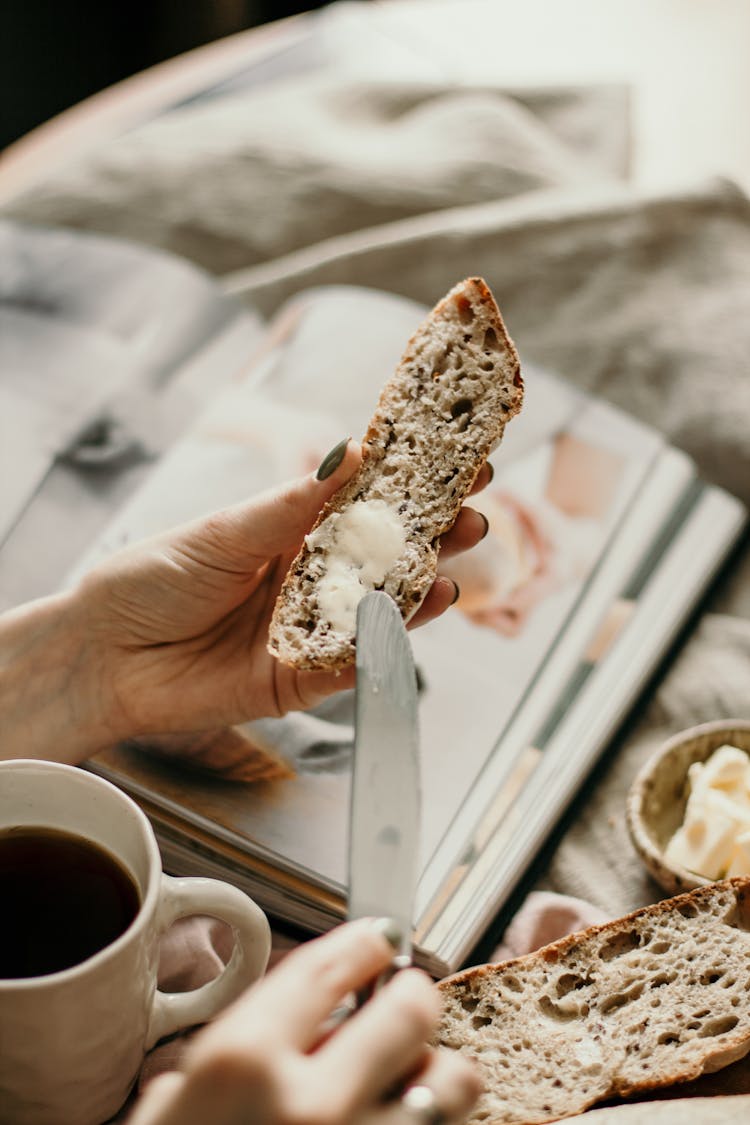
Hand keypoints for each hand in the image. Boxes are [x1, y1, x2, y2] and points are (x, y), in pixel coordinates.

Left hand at [0, 441, 489, 762]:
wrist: (101, 656)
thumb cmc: (149, 582)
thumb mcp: (222, 531)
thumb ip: (289, 504)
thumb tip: (351, 453)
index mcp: (289, 533)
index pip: (364, 504)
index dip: (411, 484)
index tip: (459, 459)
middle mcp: (307, 579)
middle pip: (384, 556)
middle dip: (432, 534)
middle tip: (475, 511)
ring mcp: (307, 629)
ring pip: (379, 607)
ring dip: (422, 584)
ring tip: (457, 560)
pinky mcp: (299, 678)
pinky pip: (353, 659)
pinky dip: (386, 639)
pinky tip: (418, 610)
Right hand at [128, 920, 480, 1124]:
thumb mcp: (168, 1118)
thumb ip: (222, 1064)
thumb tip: (276, 1028)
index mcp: (242, 1064)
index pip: (331, 965)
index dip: (365, 941)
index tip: (379, 938)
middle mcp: (312, 1104)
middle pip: (411, 1008)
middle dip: (409, 1000)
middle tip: (400, 1008)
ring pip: (454, 1081)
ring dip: (437, 1076)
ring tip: (411, 1088)